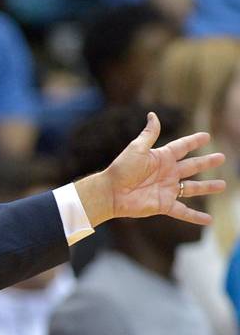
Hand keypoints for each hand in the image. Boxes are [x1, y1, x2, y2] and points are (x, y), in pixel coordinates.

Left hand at [76, 112, 224, 226]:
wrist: (111, 192)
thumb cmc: (121, 169)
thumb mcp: (137, 148)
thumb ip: (149, 134)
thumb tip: (153, 114)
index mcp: (161, 158)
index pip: (182, 147)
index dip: (194, 141)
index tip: (206, 136)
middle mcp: (167, 173)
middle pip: (192, 166)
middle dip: (206, 162)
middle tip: (222, 157)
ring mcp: (167, 189)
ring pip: (192, 188)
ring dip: (207, 187)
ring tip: (223, 185)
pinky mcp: (164, 204)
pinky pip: (184, 211)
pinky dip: (196, 216)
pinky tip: (209, 219)